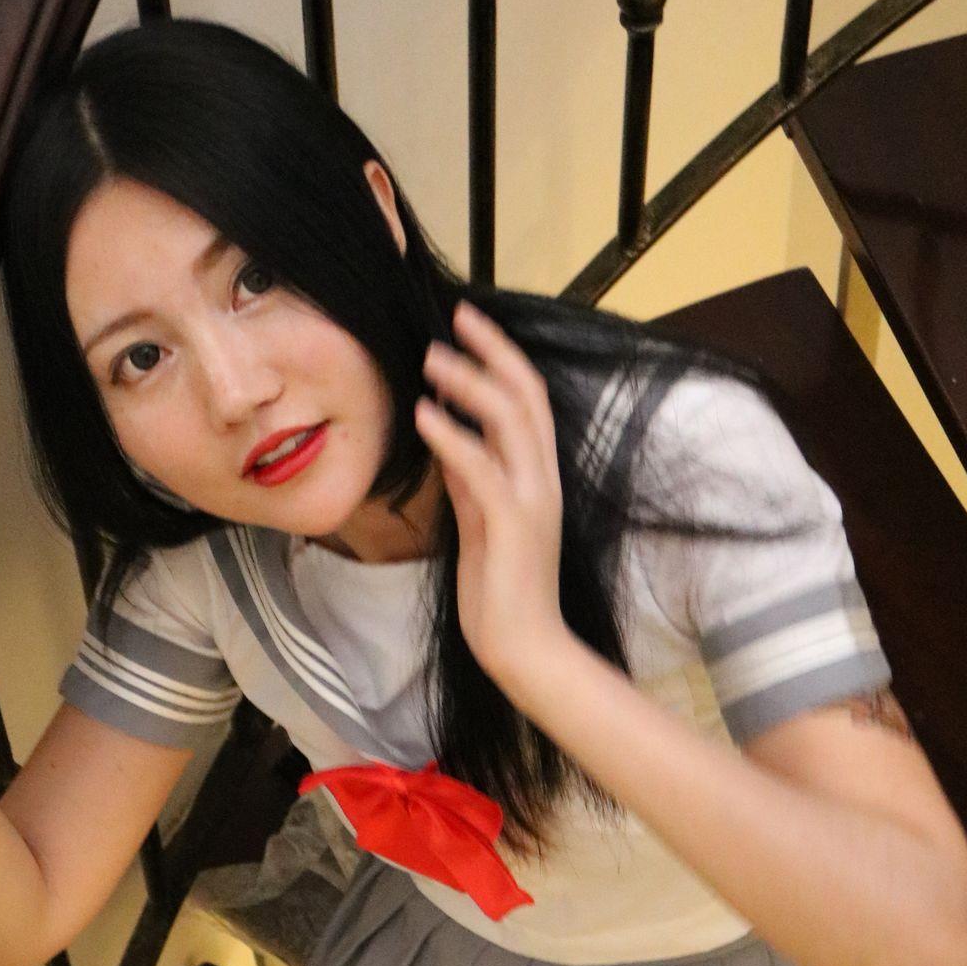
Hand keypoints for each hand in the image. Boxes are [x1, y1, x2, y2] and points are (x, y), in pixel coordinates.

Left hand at [415, 301, 569, 697]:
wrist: (525, 649)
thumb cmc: (501, 595)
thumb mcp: (480, 524)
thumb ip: (469, 482)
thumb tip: (446, 439)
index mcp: (538, 478)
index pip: (527, 401)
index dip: (501, 358)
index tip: (468, 326)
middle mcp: (541, 479)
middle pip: (525, 394)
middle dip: (490, 350)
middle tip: (455, 316)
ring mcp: (530, 499)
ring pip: (507, 420)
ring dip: (467, 383)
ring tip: (431, 361)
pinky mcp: (510, 524)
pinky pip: (480, 467)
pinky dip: (451, 437)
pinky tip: (424, 417)